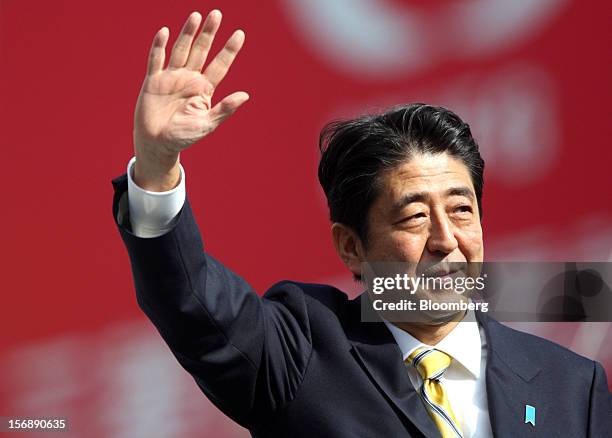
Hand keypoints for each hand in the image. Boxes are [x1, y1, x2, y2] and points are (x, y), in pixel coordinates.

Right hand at [133, 10, 248, 190]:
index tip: (240, 34)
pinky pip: (156, 60)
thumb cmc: (183, 137)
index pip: (220, 65)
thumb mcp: (207, 124)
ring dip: (188, 33)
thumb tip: (246, 95)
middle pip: (201, 51)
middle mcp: (189, 79)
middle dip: (209, 33)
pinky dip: (160, 46)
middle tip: (217, 13)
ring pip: (181, 50)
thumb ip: (224, 109)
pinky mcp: (153, 81)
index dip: (229, 50)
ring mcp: (171, 77)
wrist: (157, 144)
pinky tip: (165, 32)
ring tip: (196, 16)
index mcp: (204, 89)